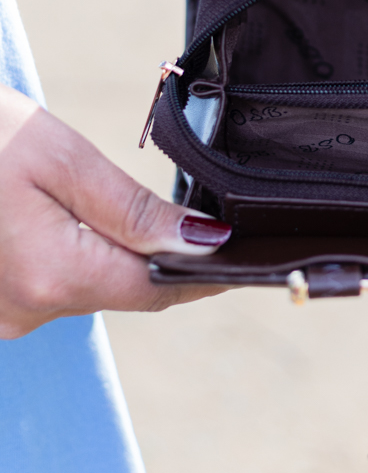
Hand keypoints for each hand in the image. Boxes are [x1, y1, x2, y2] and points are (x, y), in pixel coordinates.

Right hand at [0, 86, 227, 338]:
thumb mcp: (59, 157)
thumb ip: (133, 210)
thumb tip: (204, 244)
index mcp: (53, 279)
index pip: (157, 291)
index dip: (203, 273)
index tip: (239, 253)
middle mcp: (23, 314)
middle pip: (117, 288)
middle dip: (145, 249)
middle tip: (161, 201)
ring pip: (76, 286)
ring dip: (94, 248)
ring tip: (67, 193)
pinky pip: (38, 283)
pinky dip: (54, 252)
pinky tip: (32, 211)